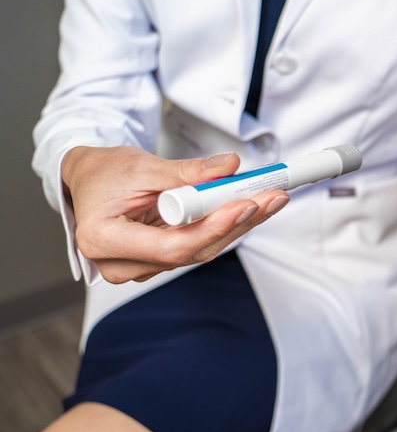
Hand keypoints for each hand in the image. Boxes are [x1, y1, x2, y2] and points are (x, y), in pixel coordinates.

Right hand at [61, 145, 289, 282]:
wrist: (89, 179)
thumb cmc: (104, 174)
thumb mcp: (142, 166)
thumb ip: (187, 172)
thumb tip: (227, 168)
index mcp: (104, 240)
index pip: (172, 246)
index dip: (213, 227)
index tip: (244, 204)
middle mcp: (122, 263)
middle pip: (193, 252)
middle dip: (237, 223)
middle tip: (271, 198)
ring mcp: (142, 266)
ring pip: (201, 250)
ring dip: (237, 225)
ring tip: (268, 199)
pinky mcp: (159, 259)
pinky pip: (198, 245)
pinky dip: (224, 226)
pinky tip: (248, 209)